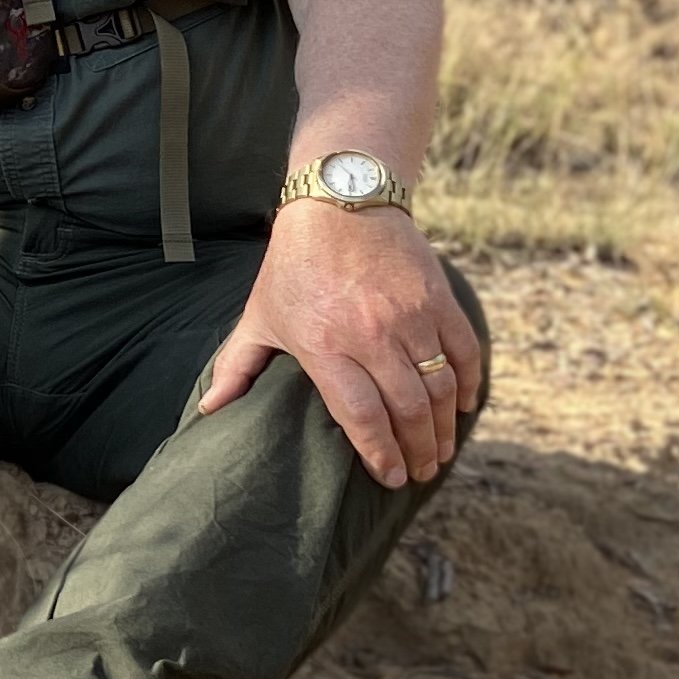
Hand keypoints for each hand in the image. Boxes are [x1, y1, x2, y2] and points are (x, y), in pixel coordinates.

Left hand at [195, 203, 483, 486]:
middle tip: (421, 472)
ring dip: (444, 428)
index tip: (390, 477)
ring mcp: (409, 316)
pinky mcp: (437, 298)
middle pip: (406, 409)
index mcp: (324, 346)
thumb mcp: (260, 315)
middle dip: (417, 450)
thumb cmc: (294, 265)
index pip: (360, 415)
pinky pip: (464, 352)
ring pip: (439, 388)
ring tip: (440, 451)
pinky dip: (469, 384)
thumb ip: (237, 366)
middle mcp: (371, 335)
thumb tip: (209, 408)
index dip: (379, 452)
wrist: (340, 201)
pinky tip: (464, 408)